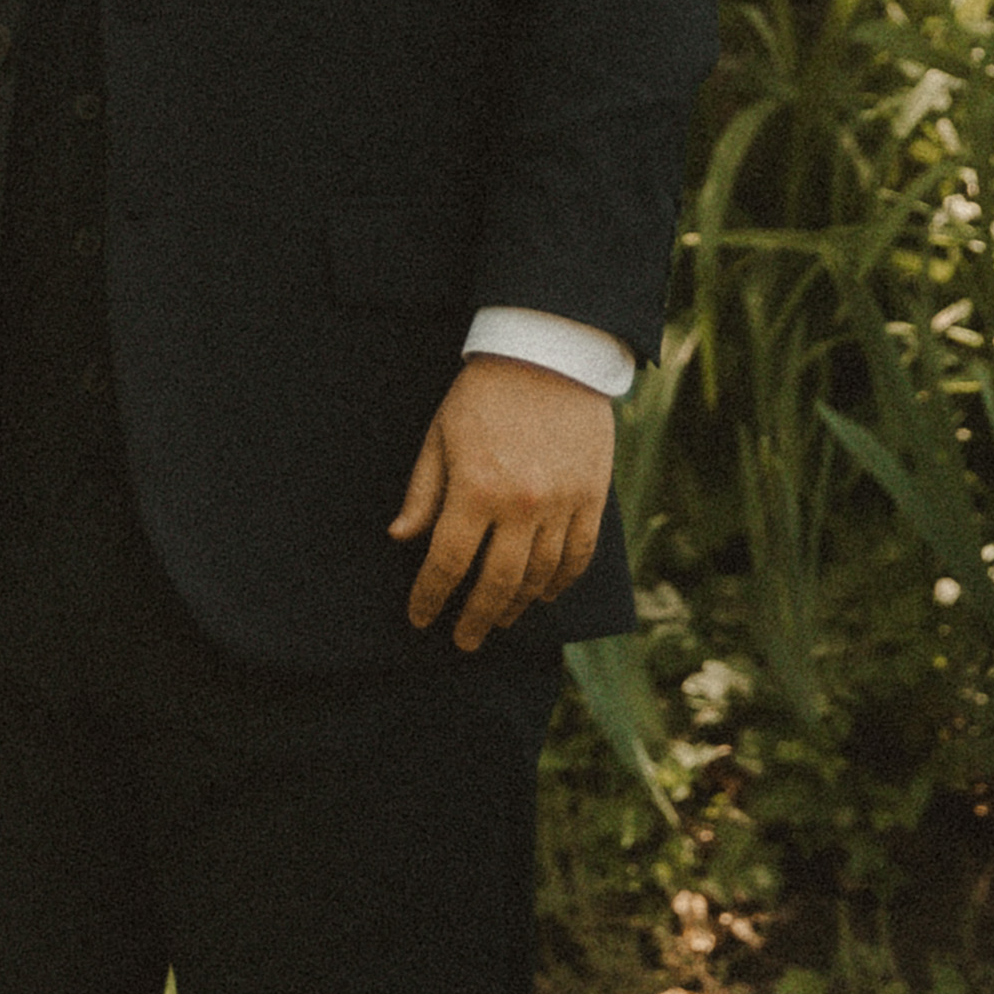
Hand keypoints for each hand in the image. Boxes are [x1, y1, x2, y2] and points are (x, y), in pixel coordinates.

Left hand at [391, 355, 614, 647]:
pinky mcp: (591, 496)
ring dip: (517, 606)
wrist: (548, 353)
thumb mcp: (440, 435)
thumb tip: (402, 538)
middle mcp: (521, 504)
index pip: (448, 562)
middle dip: (475, 618)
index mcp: (476, 488)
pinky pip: (578, 555)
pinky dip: (562, 582)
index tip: (420, 617)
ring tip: (499, 619)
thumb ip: (423, 491)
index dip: (431, 596)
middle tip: (463, 640)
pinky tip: (545, 595)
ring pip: (540, 576)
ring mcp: (561, 503)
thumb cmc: (483, 393)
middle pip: (496, 583)